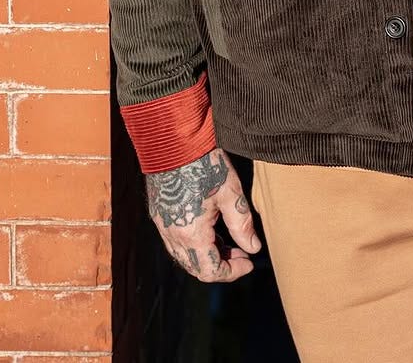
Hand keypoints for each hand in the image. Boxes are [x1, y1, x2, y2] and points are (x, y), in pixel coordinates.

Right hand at [146, 147, 260, 282]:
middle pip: (196, 268)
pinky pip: (176, 241)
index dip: (233, 272)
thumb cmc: (204, 163)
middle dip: (221, 265)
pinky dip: (194, 243)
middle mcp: (172, 235)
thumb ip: (242, 225)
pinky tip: (210, 228)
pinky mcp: (158, 213)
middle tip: (242, 253)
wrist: (174, 139)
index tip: (249, 263)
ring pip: (185, 256)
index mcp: (191, 234)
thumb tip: (253, 248)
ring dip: (207, 255)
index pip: (211, 271)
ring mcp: (162, 225)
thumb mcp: (230, 193)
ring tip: (229, 239)